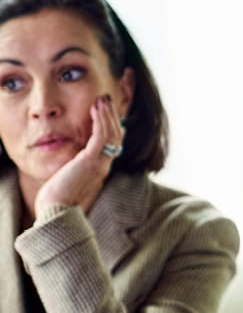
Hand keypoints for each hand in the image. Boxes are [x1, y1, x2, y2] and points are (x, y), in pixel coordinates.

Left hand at [34, 95, 124, 217]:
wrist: (57, 212)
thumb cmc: (57, 200)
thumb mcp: (68, 180)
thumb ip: (74, 169)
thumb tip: (70, 163)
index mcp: (100, 170)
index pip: (112, 145)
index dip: (112, 127)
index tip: (107, 113)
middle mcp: (104, 166)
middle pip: (116, 137)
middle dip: (112, 116)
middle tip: (106, 100)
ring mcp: (100, 164)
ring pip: (112, 134)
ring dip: (107, 114)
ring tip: (102, 99)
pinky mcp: (91, 161)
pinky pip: (101, 137)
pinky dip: (101, 120)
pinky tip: (96, 108)